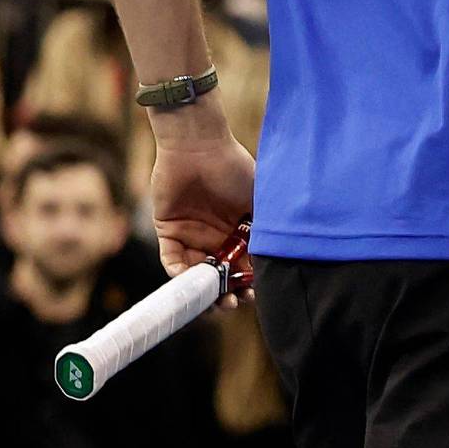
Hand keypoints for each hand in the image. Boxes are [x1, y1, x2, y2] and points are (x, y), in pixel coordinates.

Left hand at [147, 107, 256, 306]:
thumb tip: (280, 258)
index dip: (248, 281)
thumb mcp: (259, 199)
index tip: (254, 294)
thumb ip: (266, 227)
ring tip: (215, 299)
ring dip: (203, 290)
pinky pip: (171, 260)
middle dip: (227, 292)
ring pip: (196, 273)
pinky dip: (179, 274)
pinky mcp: (168, 231)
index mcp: (239, 229)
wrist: (198, 145)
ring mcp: (192, 235)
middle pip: (220, 273)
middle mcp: (216, 236)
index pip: (244, 263)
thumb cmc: (234, 167)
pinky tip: (192, 280)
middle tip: (233, 302)